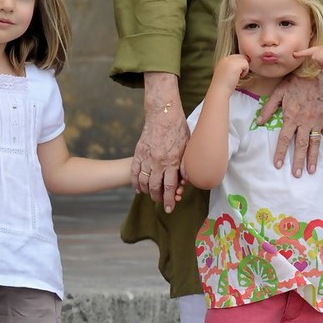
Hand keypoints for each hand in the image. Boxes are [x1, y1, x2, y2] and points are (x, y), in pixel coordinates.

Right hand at [132, 74, 189, 212]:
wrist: (163, 114)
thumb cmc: (178, 129)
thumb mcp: (188, 147)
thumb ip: (186, 164)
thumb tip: (185, 180)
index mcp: (172, 161)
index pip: (169, 187)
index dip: (169, 200)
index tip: (169, 208)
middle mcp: (158, 162)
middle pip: (155, 187)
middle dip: (158, 198)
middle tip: (160, 202)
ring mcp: (146, 158)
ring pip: (143, 182)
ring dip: (147, 191)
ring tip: (151, 195)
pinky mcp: (138, 153)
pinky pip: (134, 172)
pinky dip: (135, 182)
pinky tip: (138, 188)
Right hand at [211, 54, 250, 94]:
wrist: (220, 91)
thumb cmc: (223, 86)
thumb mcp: (225, 73)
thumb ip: (231, 67)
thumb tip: (242, 64)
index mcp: (222, 60)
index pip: (235, 57)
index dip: (238, 65)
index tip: (235, 74)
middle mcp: (226, 58)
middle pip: (240, 56)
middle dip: (242, 65)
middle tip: (238, 75)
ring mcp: (230, 60)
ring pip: (244, 59)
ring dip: (244, 68)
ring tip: (238, 76)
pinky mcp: (236, 64)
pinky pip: (246, 63)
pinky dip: (245, 71)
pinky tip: (240, 77)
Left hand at [256, 70, 322, 175]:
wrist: (315, 72)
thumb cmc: (295, 81)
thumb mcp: (278, 92)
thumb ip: (268, 108)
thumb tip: (258, 122)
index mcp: (291, 116)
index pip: (284, 139)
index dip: (281, 152)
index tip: (278, 164)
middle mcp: (304, 122)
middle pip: (300, 145)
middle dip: (298, 161)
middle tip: (296, 174)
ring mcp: (317, 121)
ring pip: (315, 143)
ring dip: (313, 157)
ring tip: (311, 171)